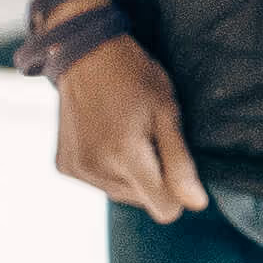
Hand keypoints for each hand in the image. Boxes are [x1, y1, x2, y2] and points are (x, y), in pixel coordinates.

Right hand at [53, 30, 209, 221]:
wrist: (83, 52)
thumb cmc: (133, 76)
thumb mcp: (166, 111)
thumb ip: (180, 163)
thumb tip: (197, 204)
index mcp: (125, 156)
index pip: (165, 210)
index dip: (177, 190)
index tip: (172, 160)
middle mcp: (97, 169)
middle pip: (144, 202)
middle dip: (152, 178)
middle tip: (146, 136)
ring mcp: (78, 169)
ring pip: (121, 194)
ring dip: (129, 174)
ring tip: (125, 134)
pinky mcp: (65, 166)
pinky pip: (99, 183)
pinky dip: (107, 168)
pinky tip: (105, 137)